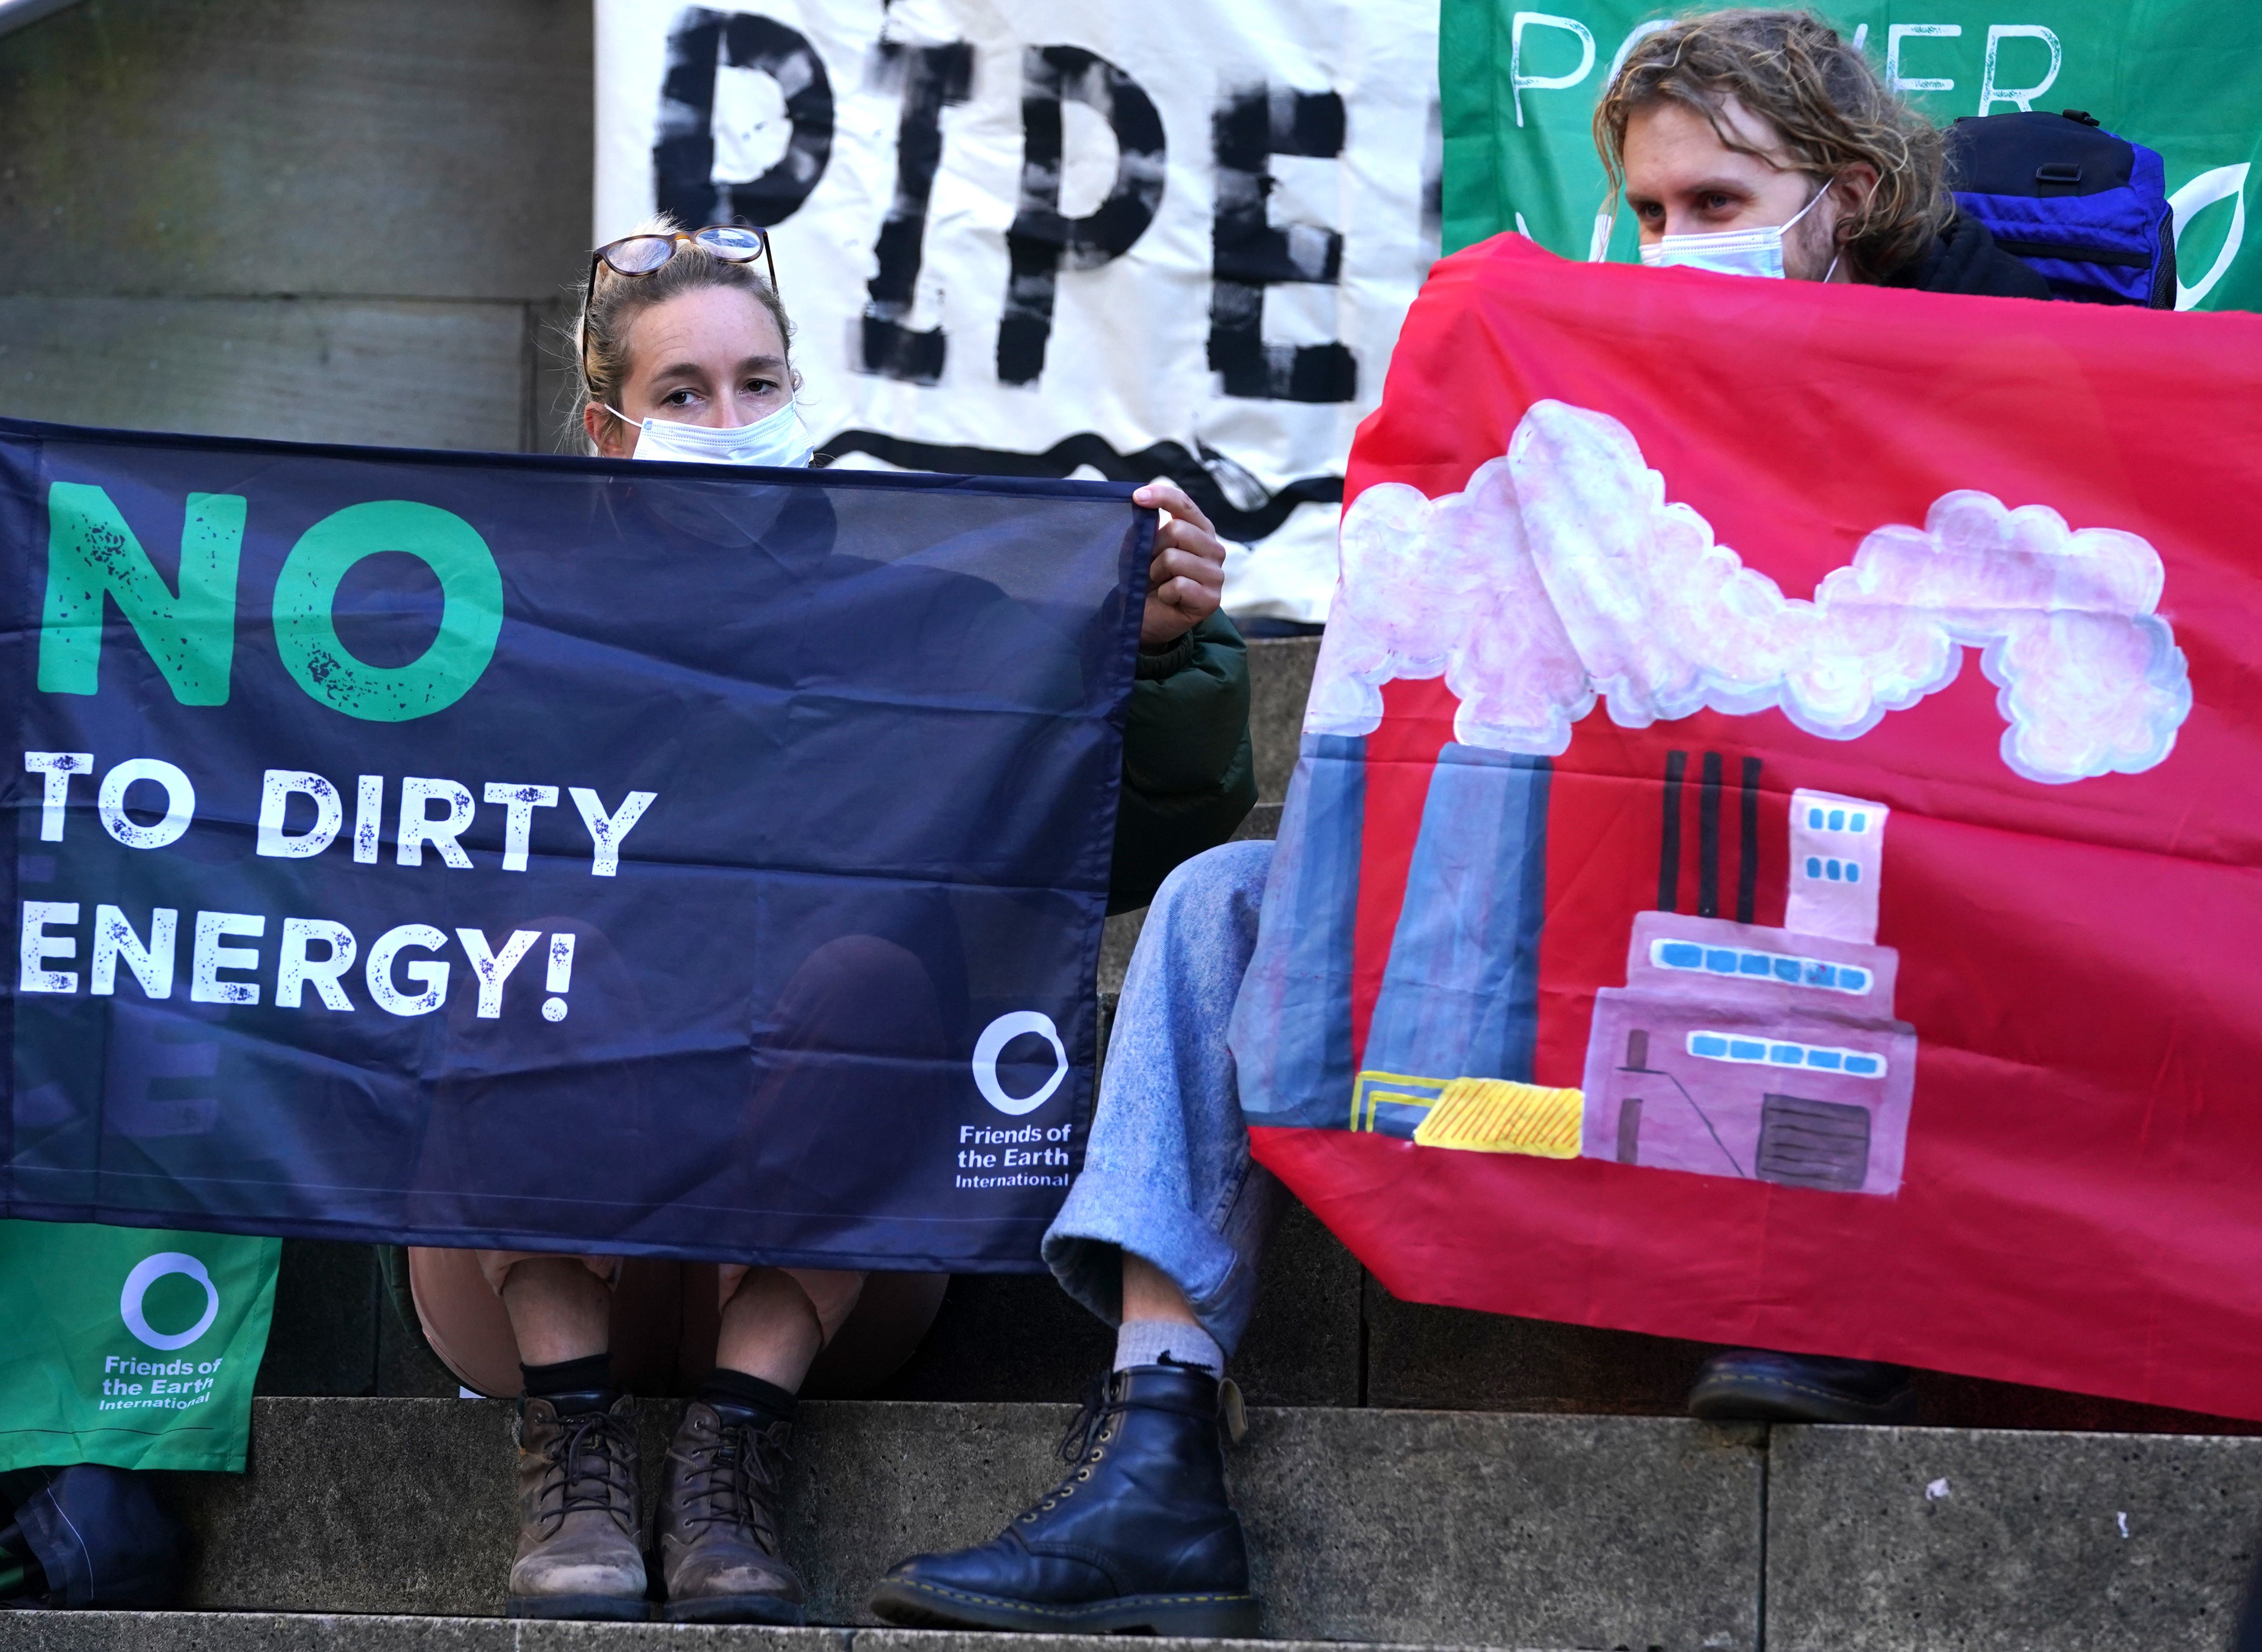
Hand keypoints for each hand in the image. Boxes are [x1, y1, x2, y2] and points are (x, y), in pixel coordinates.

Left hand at [1134, 482, 1225, 649]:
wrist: (1145, 619)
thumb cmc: (1143, 579)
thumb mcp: (1139, 548)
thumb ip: (1145, 526)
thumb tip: (1143, 504)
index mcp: (1199, 530)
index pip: (1184, 504)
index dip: (1161, 496)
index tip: (1137, 497)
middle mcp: (1213, 549)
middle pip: (1178, 530)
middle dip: (1153, 548)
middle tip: (1150, 566)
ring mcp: (1216, 575)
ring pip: (1174, 559)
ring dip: (1156, 573)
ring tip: (1159, 584)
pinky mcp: (1211, 599)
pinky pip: (1179, 585)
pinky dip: (1165, 593)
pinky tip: (1168, 599)